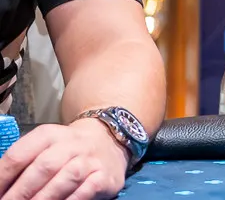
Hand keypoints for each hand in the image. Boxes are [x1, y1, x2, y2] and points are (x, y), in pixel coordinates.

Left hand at [0, 119, 127, 199]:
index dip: (1, 177)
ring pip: (67, 178)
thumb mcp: (44, 147)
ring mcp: (91, 159)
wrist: (109, 141)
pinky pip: (87, 190)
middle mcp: (72, 143)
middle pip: (43, 167)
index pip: (19, 155)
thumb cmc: (67, 151)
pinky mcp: (105, 176)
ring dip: (43, 199)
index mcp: (49, 134)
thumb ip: (23, 164)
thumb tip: (1, 188)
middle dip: (20, 192)